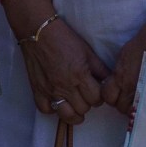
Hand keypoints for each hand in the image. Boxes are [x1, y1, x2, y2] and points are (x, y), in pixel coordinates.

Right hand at [3, 0, 105, 124]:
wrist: (38, 32)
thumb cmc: (64, 38)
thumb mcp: (87, 51)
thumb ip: (99, 69)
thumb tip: (108, 82)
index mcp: (80, 74)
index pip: (96, 99)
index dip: (98, 96)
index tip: (95, 90)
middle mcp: (65, 86)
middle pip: (83, 108)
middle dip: (87, 102)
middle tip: (84, 94)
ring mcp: (50, 90)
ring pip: (66, 115)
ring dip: (73, 112)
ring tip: (75, 106)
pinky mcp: (37, 90)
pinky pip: (46, 110)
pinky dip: (53, 109)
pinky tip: (57, 102)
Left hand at [103, 28, 145, 116]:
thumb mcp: (126, 54)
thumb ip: (120, 70)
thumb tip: (118, 79)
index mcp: (121, 75)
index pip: (107, 96)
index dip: (111, 95)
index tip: (117, 92)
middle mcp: (131, 87)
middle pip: (120, 106)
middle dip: (123, 103)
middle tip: (131, 97)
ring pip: (135, 112)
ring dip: (136, 108)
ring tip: (142, 100)